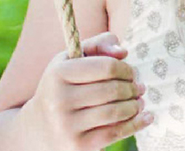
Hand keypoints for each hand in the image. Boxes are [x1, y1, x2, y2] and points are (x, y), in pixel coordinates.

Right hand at [26, 32, 152, 150]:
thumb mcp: (74, 58)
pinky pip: (113, 134)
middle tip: (139, 87)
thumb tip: (123, 52)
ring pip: (115, 112)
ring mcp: (66, 126)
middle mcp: (59, 100)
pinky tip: (147, 117)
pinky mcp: (76, 146)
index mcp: (59, 73)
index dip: (125, 69)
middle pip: (113, 90)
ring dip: (135, 105)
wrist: (37, 127)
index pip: (106, 67)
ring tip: (139, 101)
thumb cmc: (63, 84)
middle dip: (132, 88)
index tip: (131, 72)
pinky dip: (135, 124)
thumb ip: (99, 44)